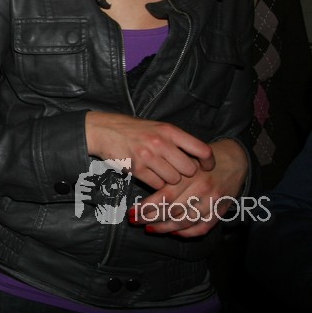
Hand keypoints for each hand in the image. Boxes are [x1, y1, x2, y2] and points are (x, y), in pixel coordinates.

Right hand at [85, 112, 213, 190]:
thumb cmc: (133, 129)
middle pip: (189, 170)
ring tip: (160, 171)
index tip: (206, 167)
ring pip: (173, 180)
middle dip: (185, 173)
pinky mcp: (136, 169)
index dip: (208, 162)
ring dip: (169, 179)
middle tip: (177, 170)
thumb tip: (198, 157)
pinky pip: (157, 185)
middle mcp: (161, 143)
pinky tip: (149, 175)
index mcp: (170, 131)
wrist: (103, 130)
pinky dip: (156, 183)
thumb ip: (176, 140)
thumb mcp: (157, 127)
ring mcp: (148, 157)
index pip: (202, 150)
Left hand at [129, 138, 248, 237]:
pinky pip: (203, 227)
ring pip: (186, 221)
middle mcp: (202, 188)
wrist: (234, 160)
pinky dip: (188, 233)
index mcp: (190, 174)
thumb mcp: (183, 158)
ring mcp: (213, 201)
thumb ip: (166, 171)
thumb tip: (141, 181)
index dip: (147, 207)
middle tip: (135, 221)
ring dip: (166, 228)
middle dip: (151, 218)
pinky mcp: (221, 211)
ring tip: (150, 229)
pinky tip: (174, 233)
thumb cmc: (200, 159)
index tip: (132, 212)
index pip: (165, 195)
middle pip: (173, 210)